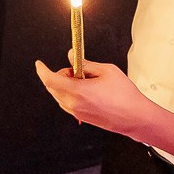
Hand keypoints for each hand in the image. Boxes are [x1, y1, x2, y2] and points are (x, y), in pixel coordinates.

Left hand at [34, 59, 152, 135]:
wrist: (135, 118)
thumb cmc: (124, 95)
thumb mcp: (106, 70)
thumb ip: (86, 63)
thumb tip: (73, 56)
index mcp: (77, 91)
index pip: (50, 79)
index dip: (42, 70)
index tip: (39, 64)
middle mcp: (73, 104)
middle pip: (53, 87)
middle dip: (60, 75)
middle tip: (77, 69)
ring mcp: (76, 113)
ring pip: (60, 95)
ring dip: (66, 85)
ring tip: (87, 81)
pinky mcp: (81, 118)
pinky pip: (67, 102)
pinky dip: (71, 93)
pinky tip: (87, 90)